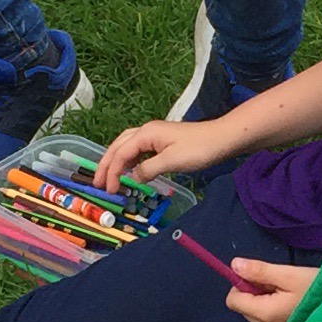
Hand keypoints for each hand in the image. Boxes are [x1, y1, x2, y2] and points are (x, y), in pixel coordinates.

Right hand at [96, 115, 229, 187]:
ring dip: (116, 161)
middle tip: (98, 183)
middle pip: (118, 146)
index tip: (109, 191)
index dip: (112, 172)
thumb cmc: (199, 149)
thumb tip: (133, 178)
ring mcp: (155, 135)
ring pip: (127, 146)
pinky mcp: (163, 141)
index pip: (120, 153)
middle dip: (106, 164)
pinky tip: (131, 170)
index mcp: (146, 134)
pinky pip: (138, 149)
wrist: (223, 138)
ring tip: (109, 177)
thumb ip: (148, 170)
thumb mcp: (172, 162)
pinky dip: (130, 160)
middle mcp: (146, 131)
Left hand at [223, 257, 313, 321]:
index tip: (261, 276)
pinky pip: (268, 320)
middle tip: (279, 283)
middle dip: (255, 293)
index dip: (241, 284)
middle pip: (244, 308)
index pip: (233, 301)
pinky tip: (293, 304)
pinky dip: (274, 309)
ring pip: (256, 314)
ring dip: (265, 300)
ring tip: (289, 293)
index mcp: (264, 314)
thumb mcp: (289, 275)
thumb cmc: (318, 290)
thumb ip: (260, 271)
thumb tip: (234, 265)